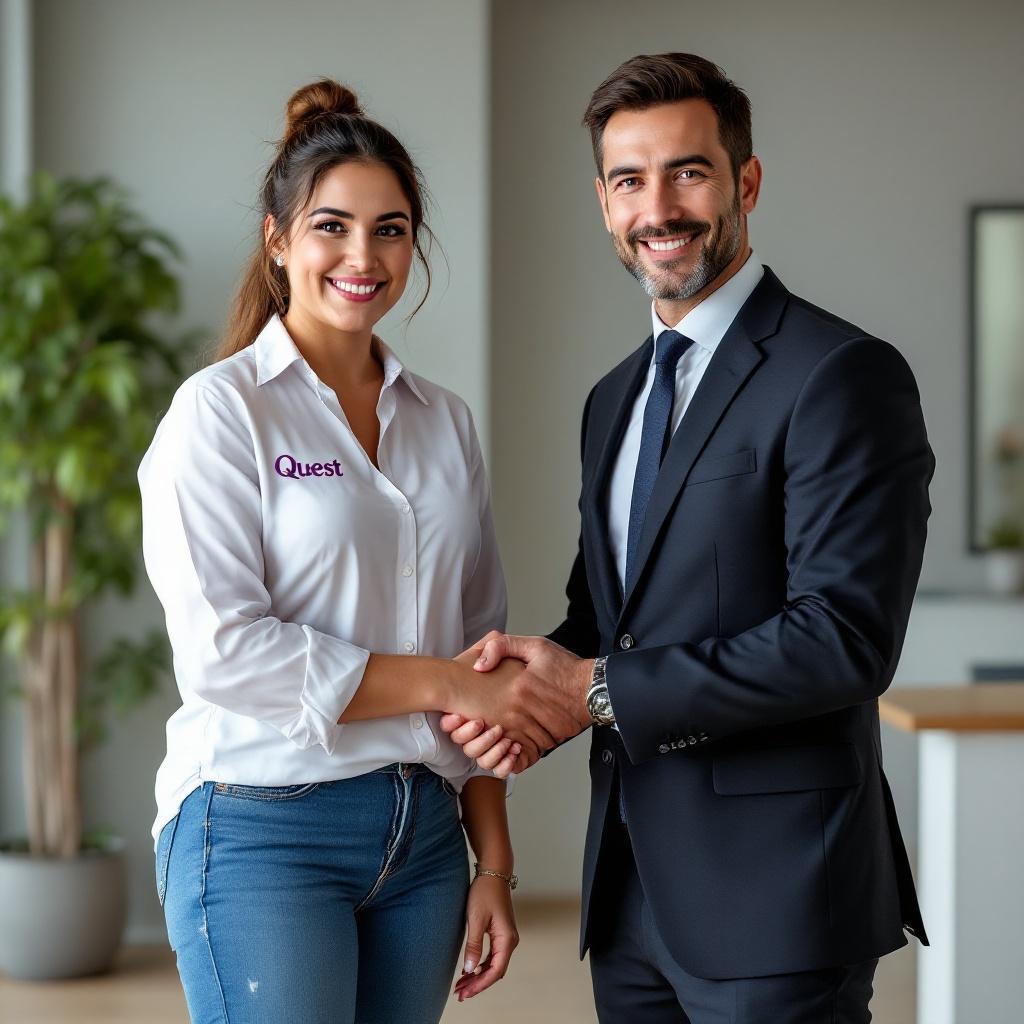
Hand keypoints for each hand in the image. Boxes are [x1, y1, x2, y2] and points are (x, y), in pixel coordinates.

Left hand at [444, 635, 593, 773]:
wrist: (595, 688)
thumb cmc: (565, 667)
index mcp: (516, 690)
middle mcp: (522, 714)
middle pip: (484, 736)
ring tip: (485, 736)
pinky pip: (521, 761)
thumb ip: (502, 646)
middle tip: (468, 727)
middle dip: (471, 735)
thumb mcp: (535, 645)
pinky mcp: (544, 743)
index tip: (458, 715)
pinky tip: (506, 749)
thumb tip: (478, 665)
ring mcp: (534, 731)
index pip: (479, 712)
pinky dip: (510, 760)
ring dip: (489, 748)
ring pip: (500, 751)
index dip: (463, 718)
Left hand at [454, 873, 518, 1001]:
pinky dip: (480, 965)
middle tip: (459, 994)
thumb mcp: (476, 919)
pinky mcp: (501, 933)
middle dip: (478, 984)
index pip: (495, 971)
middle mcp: (510, 941)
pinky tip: (469, 970)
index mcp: (507, 939)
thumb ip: (474, 945)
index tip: (465, 993)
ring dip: (478, 976)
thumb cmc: (485, 892)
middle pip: (495, 971)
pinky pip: (492, 956)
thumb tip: (470, 969)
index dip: (480, 985)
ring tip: (461, 985)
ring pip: (493, 964)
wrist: (494, 872)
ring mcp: (506, 938)